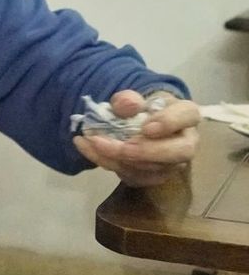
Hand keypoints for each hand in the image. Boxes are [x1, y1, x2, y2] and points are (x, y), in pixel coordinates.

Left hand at [73, 89, 199, 186]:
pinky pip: (133, 176)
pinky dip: (107, 163)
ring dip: (118, 158)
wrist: (136, 125)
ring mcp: (172, 163)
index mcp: (184, 114)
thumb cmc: (140, 109)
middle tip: (118, 145)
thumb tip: (127, 105)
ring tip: (90, 141)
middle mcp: (185, 142)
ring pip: (152, 168)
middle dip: (144, 151)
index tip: (146, 127)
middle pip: (178, 152)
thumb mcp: (132, 98)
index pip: (187, 115)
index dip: (169, 122)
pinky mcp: (153, 176)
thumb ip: (128, 100)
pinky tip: (88, 148)